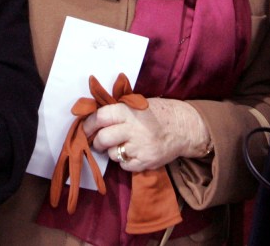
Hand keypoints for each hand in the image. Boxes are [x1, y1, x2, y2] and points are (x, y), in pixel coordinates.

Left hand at [83, 97, 209, 172]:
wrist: (183, 128)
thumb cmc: (157, 113)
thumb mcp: (137, 104)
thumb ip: (118, 110)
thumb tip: (92, 117)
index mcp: (128, 112)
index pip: (100, 118)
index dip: (89, 124)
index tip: (85, 128)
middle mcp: (132, 129)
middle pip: (103, 139)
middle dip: (97, 142)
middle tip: (100, 141)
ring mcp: (139, 147)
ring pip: (112, 154)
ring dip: (113, 151)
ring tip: (124, 144)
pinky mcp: (145, 162)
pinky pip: (124, 165)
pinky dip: (125, 161)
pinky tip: (134, 152)